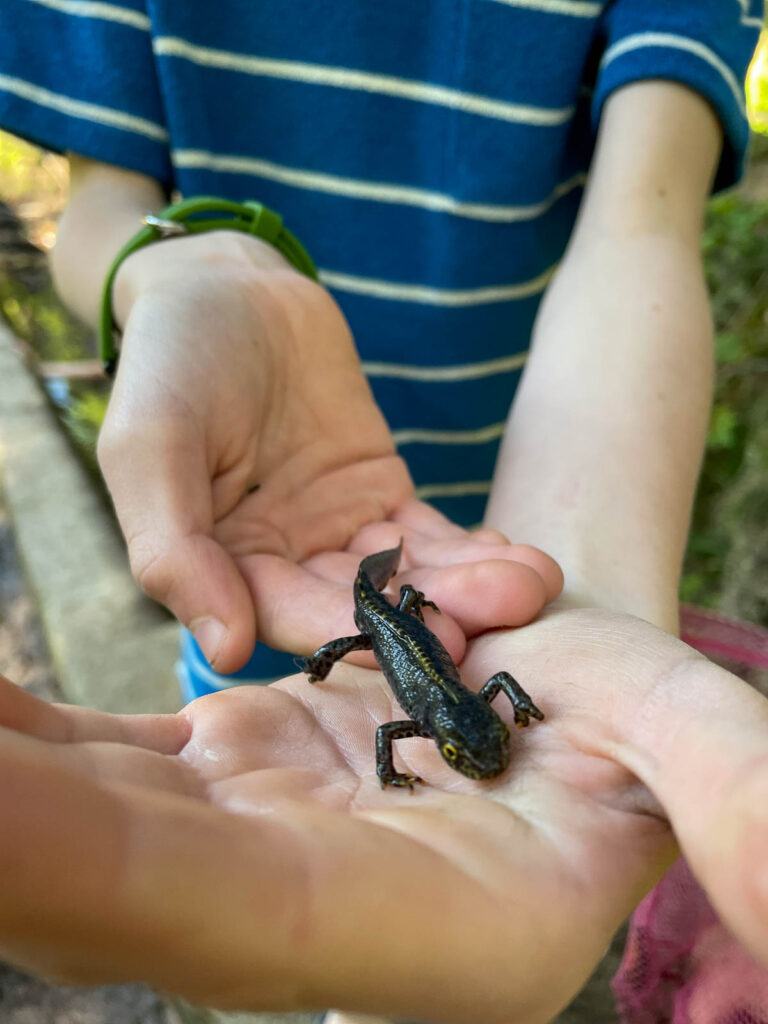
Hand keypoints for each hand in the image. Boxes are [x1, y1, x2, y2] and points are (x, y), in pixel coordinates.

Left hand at [2, 608, 765, 1022]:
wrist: (576, 682)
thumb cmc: (636, 711)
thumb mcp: (668, 725)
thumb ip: (681, 762)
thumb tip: (663, 763)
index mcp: (431, 920)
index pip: (243, 913)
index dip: (106, 884)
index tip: (0, 838)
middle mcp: (322, 899)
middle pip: (131, 886)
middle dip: (20, 847)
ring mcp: (265, 831)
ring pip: (102, 823)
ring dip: (12, 788)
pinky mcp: (236, 768)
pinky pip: (114, 763)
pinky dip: (38, 741)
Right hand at [98, 231, 561, 670]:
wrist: (230, 288)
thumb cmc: (172, 362)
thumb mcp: (148, 447)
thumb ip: (173, 548)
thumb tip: (226, 650)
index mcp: (219, 565)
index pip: (286, 614)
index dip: (353, 629)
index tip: (422, 638)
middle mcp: (281, 561)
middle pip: (360, 605)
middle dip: (432, 612)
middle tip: (501, 612)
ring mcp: (336, 529)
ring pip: (403, 575)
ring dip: (467, 585)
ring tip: (532, 585)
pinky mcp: (379, 492)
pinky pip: (427, 534)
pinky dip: (470, 549)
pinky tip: (519, 560)